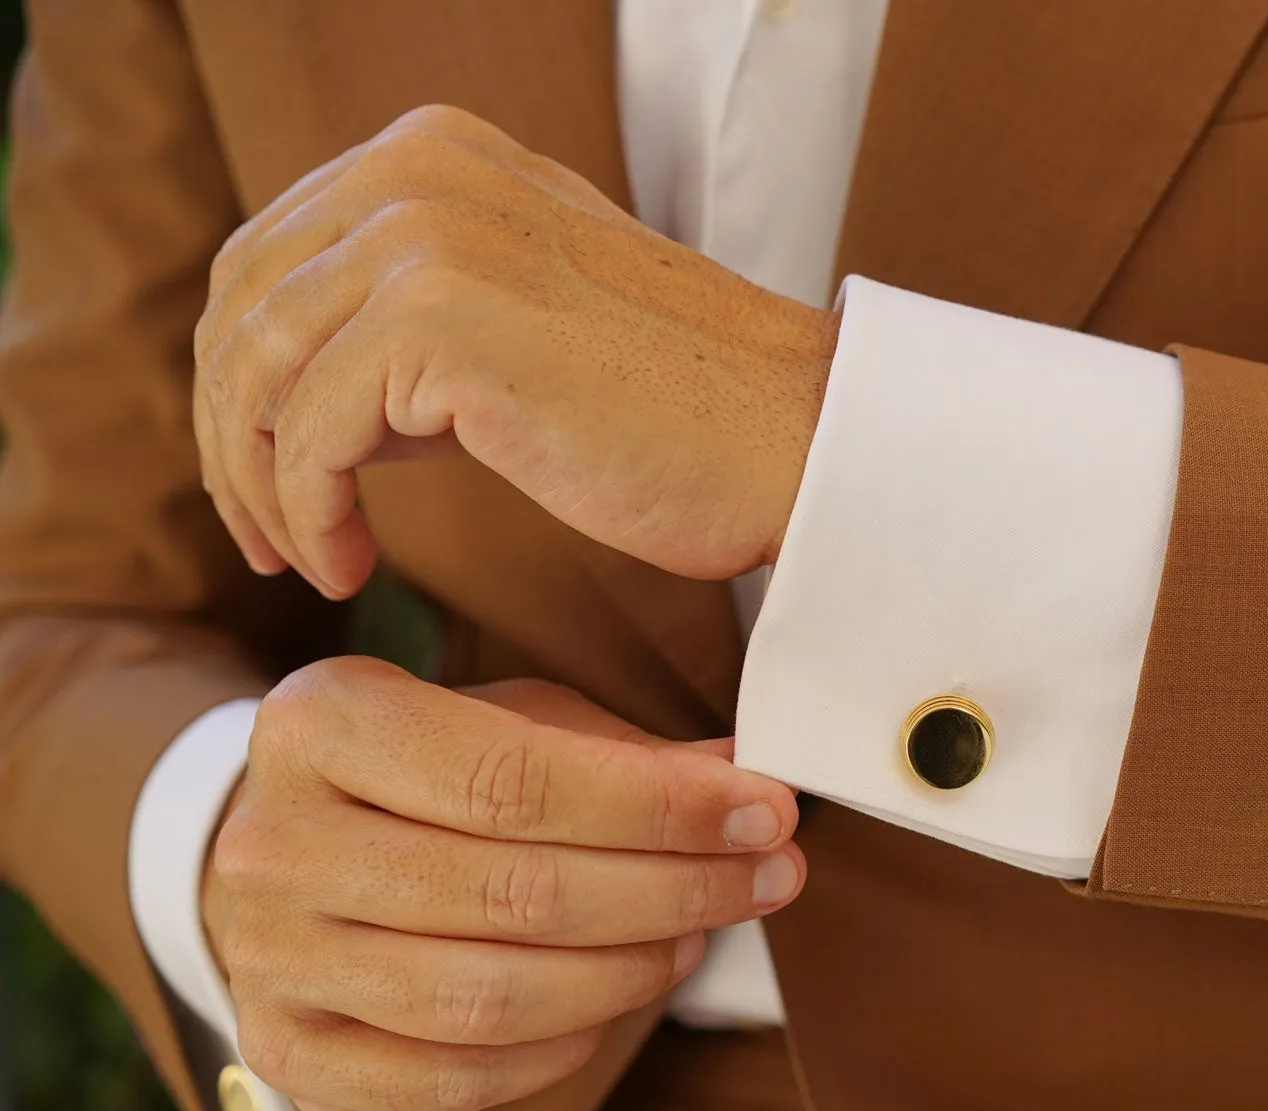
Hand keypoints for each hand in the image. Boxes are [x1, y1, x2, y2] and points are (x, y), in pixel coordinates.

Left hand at [193, 104, 837, 599]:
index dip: (243, 380)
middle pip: (241, 310)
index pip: (267, 258)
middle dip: (235, 440)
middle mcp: (418, 168)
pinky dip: (310, 513)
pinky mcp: (443, 320)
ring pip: (258, 374)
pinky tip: (352, 566)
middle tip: (271, 540)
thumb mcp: (522, 321)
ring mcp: (428, 234)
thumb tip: (294, 392)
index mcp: (433, 153)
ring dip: (264, 489)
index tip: (270, 480)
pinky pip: (310, 432)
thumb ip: (413, 319)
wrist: (797, 440)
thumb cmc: (682, 412)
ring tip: (312, 562)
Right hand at [203, 658, 804, 1110]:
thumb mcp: (505, 718)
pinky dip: (558, 1049)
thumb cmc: (417, 770)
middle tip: (768, 878)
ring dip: (629, 973)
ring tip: (696, 936)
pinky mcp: (285, 1052)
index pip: (516, 781)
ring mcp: (270, 958)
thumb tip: (748, 782)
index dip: (661, 808)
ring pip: (491, 996)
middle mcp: (275, 842)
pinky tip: (615, 1005)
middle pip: (517, 892)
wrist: (272, 842)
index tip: (766, 812)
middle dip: (675, 889)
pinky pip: (451, 1078)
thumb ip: (620, 751)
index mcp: (323, 723)